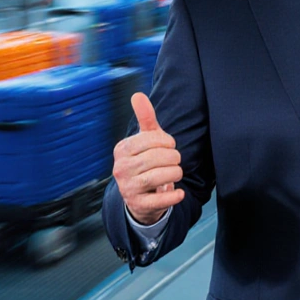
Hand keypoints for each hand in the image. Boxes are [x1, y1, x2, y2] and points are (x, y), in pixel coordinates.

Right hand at [112, 93, 185, 225]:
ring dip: (175, 173)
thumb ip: (145, 118)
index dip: (167, 142)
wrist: (139, 196)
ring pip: (160, 176)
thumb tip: (138, 95)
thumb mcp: (145, 139)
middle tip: (174, 160)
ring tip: (175, 173)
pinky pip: (160, 199)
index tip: (169, 146)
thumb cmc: (145, 162)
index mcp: (122, 149)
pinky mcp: (138, 204)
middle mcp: (121, 168)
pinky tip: (179, 192)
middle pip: (158, 158)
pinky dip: (173, 195)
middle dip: (173, 158)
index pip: (152, 139)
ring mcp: (128, 188)